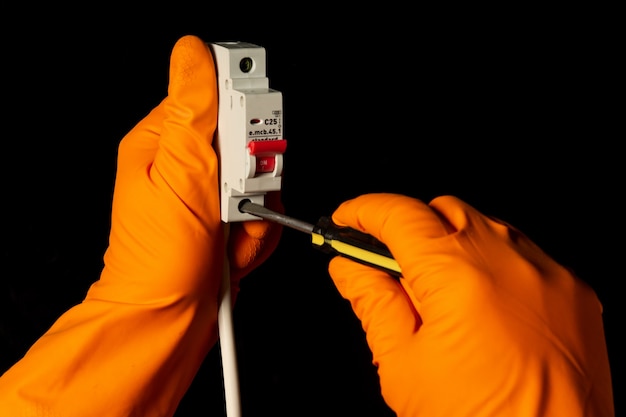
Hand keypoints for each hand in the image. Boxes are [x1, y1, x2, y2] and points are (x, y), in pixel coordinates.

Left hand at [0, 35, 281, 415]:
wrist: (170, 320)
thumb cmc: (162, 258)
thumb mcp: (180, 174)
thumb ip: (193, 110)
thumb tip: (192, 52)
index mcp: (164, 142)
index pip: (215, 98)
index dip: (242, 120)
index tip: (244, 148)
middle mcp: (188, 166)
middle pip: (250, 145)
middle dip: (253, 182)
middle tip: (229, 204)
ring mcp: (210, 196)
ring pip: (265, 183)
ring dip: (257, 216)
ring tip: (228, 236)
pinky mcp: (228, 222)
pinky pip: (266, 213)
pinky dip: (259, 236)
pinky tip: (234, 251)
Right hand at [328, 193, 612, 416]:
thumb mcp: (404, 368)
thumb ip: (373, 303)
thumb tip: (351, 269)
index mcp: (459, 278)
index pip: (400, 215)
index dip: (364, 211)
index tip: (348, 219)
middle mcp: (510, 262)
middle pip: (444, 210)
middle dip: (409, 226)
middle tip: (388, 265)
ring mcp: (549, 274)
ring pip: (485, 227)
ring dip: (452, 244)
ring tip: (438, 295)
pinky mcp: (575, 292)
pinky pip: (523, 255)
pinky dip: (492, 264)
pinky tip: (481, 304)